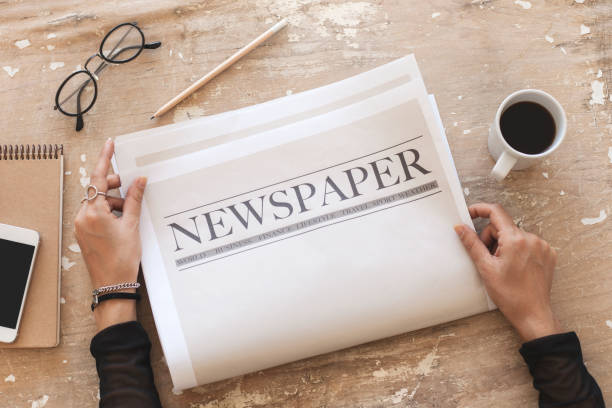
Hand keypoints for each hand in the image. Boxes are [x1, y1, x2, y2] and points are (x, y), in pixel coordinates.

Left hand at [74, 138, 146, 331]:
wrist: (113, 283)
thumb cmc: (122, 258)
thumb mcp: (132, 226)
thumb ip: (134, 200)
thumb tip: (139, 180)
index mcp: (93, 213)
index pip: (98, 178)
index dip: (105, 159)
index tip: (110, 145)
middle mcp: (82, 217)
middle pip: (98, 190)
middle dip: (116, 187)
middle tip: (133, 187)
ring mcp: (81, 226)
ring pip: (98, 202)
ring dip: (114, 203)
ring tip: (130, 216)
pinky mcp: (84, 233)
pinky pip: (95, 214)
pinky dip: (109, 212)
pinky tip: (123, 221)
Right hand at [454, 203, 561, 341]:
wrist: (533, 314)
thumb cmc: (511, 295)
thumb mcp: (485, 267)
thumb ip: (472, 243)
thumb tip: (461, 228)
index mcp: (515, 240)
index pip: (496, 212)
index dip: (480, 210)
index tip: (471, 213)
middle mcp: (531, 239)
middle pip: (503, 227)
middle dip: (491, 238)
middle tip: (488, 258)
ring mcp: (542, 246)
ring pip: (514, 235)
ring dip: (504, 246)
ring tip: (502, 266)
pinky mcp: (548, 254)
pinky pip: (527, 243)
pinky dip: (517, 250)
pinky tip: (514, 267)